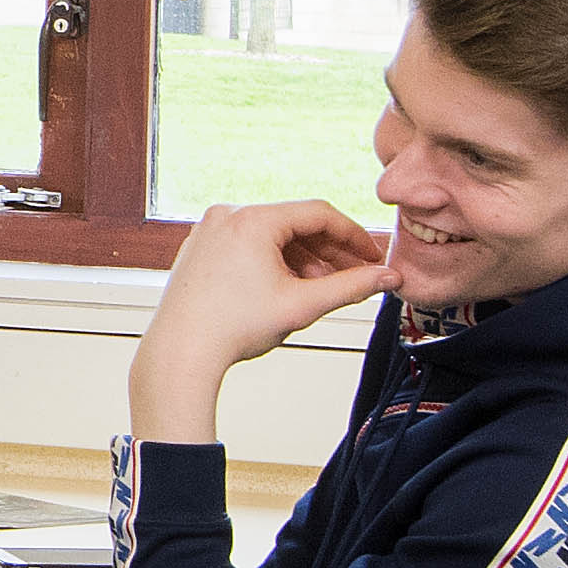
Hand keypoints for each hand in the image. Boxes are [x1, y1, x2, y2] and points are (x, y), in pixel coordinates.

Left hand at [132, 198, 393, 437]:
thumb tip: (388, 278)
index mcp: (252, 219)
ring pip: (272, 237)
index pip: (319, 214)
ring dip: (302, 261)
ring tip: (320, 290)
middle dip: (328, 253)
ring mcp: (209, 231)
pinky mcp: (200, 248)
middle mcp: (227, 216)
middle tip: (355, 276)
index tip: (373, 257)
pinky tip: (288, 289)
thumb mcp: (303, 305)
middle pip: (295, 225)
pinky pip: (248, 246)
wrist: (180, 353)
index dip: (353, 236)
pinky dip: (273, 263)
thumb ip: (351, 287)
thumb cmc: (231, 329)